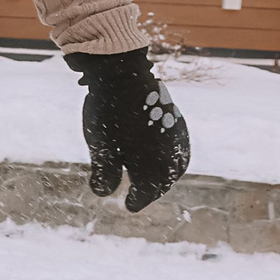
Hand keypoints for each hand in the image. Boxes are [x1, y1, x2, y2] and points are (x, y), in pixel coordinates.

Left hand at [66, 48, 190, 212]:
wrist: (123, 73)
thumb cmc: (110, 112)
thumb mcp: (102, 145)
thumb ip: (105, 172)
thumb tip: (104, 193)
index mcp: (157, 161)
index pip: (150, 190)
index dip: (138, 199)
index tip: (129, 205)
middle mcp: (173, 150)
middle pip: (165, 178)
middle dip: (153, 189)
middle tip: (140, 195)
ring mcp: (177, 133)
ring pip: (175, 162)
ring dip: (163, 174)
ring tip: (150, 178)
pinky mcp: (176, 120)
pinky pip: (178, 146)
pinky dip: (169, 157)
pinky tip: (157, 155)